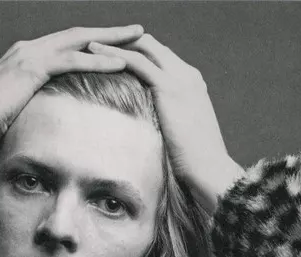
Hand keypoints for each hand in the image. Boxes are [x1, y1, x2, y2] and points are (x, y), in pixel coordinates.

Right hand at [0, 25, 143, 177]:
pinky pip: (72, 60)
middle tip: (138, 30)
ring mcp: (31, 54)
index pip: (68, 44)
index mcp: (27, 55)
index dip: (93, 43)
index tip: (117, 44)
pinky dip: (98, 60)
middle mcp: (30, 48)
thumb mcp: (16, 107)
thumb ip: (33, 101)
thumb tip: (48, 115)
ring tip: (138, 38)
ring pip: (80, 41)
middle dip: (110, 32)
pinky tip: (120, 62)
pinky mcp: (32, 67)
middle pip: (79, 35)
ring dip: (111, 40)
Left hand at [88, 35, 243, 213]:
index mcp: (192, 84)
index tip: (115, 58)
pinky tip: (96, 57)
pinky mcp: (169, 87)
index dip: (139, 54)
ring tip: (91, 46)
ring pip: (144, 49)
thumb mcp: (181, 134)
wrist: (209, 168)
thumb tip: (149, 130)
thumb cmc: (194, 161)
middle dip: (125, 43)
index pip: (162, 58)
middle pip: (153, 47)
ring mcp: (180, 78)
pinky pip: (138, 63)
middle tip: (99, 46)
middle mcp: (188, 75)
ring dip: (115, 45)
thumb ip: (169, 121)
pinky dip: (115, 56)